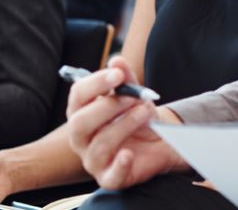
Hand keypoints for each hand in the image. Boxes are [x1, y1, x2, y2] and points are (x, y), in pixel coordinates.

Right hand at [65, 56, 187, 188]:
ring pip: (100, 145)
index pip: (78, 96)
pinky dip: (119, 165)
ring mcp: (93, 159)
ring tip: (145, 113)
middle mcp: (81, 138)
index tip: (117, 74)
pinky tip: (129, 154)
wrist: (160, 140)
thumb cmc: (138, 115)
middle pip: (80, 123)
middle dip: (107, 107)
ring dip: (124, 125)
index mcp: (81, 112)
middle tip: (134, 96)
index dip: (96, 83)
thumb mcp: (135, 93)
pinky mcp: (110, 178)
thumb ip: (126, 78)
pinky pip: (110, 176)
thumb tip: (117, 60)